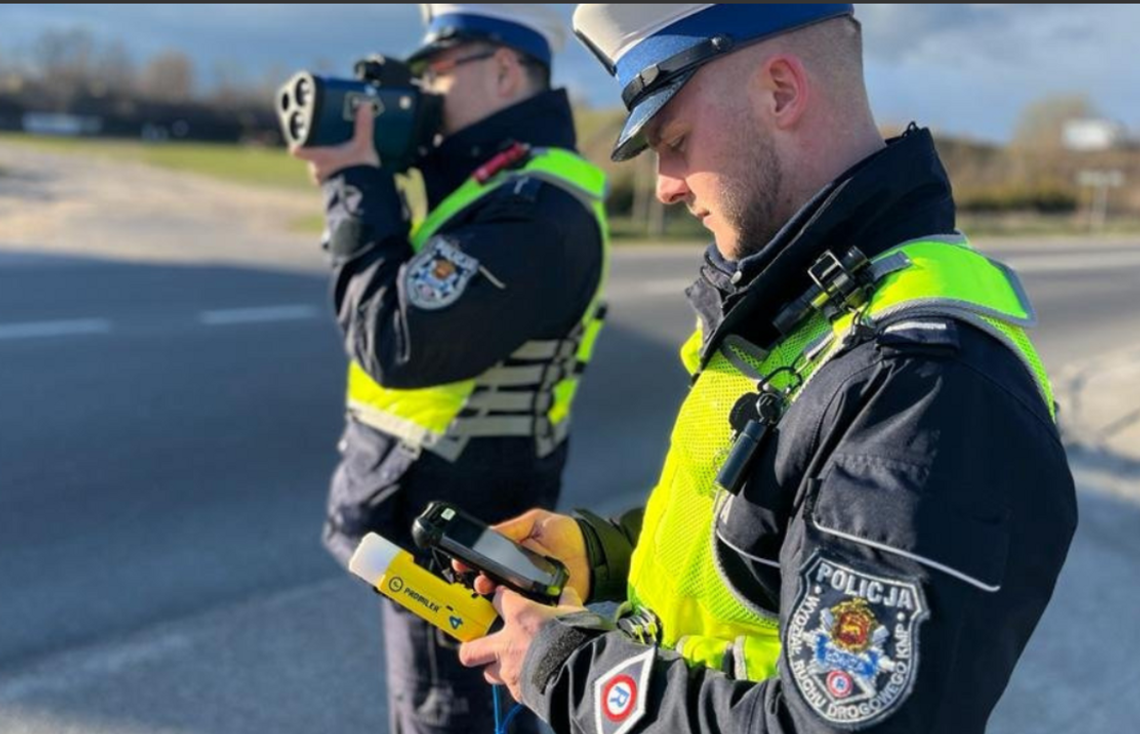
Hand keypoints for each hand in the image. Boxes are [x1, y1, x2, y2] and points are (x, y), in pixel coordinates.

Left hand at [290, 103, 379, 183]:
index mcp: (318, 155)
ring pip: (321, 170)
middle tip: (331, 145)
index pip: (298, 150)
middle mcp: (317, 169)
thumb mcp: (363, 145)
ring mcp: (324, 182)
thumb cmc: (357, 171)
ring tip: (342, 160)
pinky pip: (331, 182)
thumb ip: (363, 125)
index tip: (297, 141)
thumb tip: (364, 105)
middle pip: (312, 158)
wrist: (365, 197)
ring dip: (328, 166)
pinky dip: (336, 177)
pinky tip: (347, 174)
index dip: (297, 145)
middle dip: (320, 152)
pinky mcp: (334, 192)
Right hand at [453, 509, 590, 601]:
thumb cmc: (565, 533)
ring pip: (504, 597)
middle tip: (478, 580)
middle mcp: (517, 573)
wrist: (592, 551)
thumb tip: (489, 534)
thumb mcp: (535, 522)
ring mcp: (528, 589)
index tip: (461, 563)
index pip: (487, 560)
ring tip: (490, 588)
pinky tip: (513, 602)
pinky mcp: (542, 602)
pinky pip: (526, 608)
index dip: (472, 562)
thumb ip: (513, 528)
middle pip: (491, 581)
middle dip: (480, 581)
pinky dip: (518, 608)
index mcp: (513, 554)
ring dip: (494, 595)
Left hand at [459, 586, 585, 701]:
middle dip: (472, 647)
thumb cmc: (578, 637)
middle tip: (482, 645)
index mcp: (520, 616)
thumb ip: (566, 601)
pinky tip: (534, 680)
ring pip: (489, 673)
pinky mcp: (518, 691)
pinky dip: (520, 684)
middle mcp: (507, 643)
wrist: (581, 674)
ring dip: (497, 669)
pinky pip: (512, 688)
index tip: (505, 599)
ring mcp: (509, 670)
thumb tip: (566, 593)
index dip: (501, 598)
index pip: (498, 598)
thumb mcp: (575, 612)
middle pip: (471, 648)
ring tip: (511, 666)